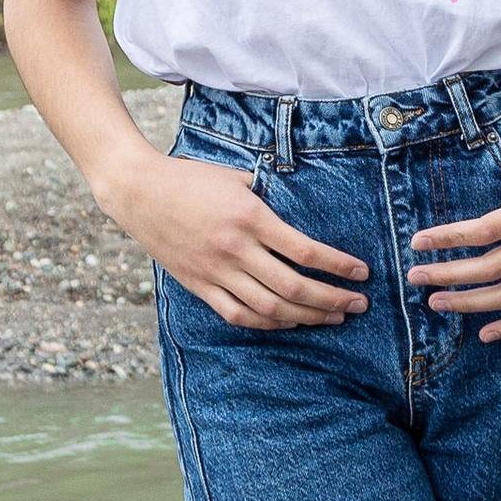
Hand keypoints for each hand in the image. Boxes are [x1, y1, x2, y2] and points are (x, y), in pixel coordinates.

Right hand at [111, 151, 368, 330]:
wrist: (138, 191)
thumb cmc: (190, 178)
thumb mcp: (236, 176)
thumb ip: (270, 194)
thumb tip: (305, 209)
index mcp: (249, 217)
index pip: (304, 251)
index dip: (338, 266)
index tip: (361, 272)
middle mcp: (234, 249)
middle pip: (292, 287)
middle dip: (332, 299)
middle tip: (358, 304)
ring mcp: (215, 271)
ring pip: (269, 308)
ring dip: (306, 316)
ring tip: (333, 316)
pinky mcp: (199, 285)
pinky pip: (238, 314)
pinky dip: (268, 323)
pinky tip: (290, 321)